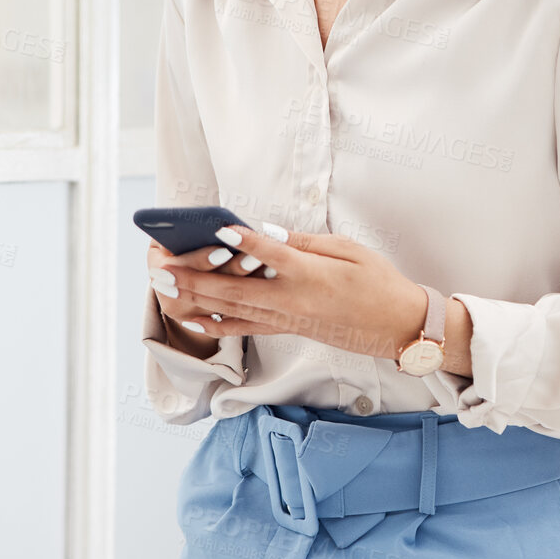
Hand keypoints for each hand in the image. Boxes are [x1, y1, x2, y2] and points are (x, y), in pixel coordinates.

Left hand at [161, 222, 428, 361]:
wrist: (397, 325)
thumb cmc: (377, 281)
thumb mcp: (348, 250)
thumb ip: (304, 242)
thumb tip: (267, 232)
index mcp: (312, 276)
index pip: (271, 255)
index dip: (244, 242)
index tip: (217, 229)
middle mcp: (293, 301)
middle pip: (235, 289)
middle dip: (195, 276)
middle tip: (162, 265)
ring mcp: (288, 319)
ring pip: (233, 309)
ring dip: (196, 297)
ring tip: (165, 287)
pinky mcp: (288, 330)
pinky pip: (245, 328)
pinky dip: (217, 323)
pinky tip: (194, 317)